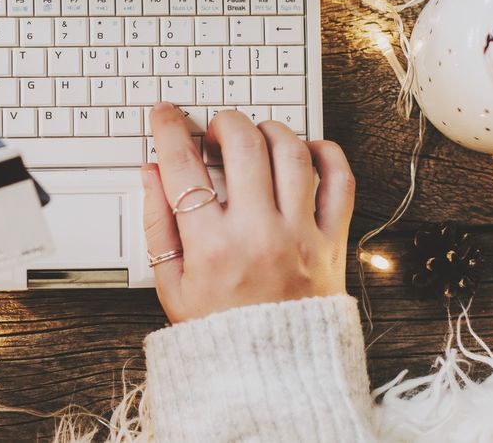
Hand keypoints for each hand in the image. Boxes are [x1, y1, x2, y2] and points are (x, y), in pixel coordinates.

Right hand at [142, 102, 354, 322]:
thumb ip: (157, 224)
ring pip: (291, 151)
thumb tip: (151, 174)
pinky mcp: (332, 241)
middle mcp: (258, 234)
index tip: (165, 115)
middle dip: (223, 122)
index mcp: (211, 247)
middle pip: (243, 144)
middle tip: (214, 130)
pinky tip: (304, 153)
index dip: (169, 130)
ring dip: (269, 130)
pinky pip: (340, 180)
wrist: (274, 378)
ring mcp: (300, 234)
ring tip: (255, 139)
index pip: (183, 167)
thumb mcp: (170, 285)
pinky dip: (325, 154)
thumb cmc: (221, 332)